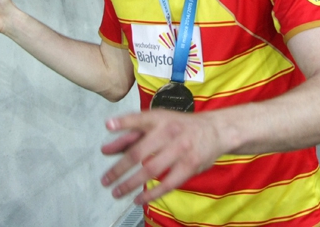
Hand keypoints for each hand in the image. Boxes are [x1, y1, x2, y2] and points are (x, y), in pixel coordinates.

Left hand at [101, 110, 226, 204]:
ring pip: (151, 170)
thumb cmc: (179, 127)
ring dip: (131, 184)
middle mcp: (169, 132)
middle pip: (139, 152)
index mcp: (159, 118)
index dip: (124, 122)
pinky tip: (138, 199)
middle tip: (105, 180)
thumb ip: (131, 135)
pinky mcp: (189, 166)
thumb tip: (105, 150)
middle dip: (119, 168)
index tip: (108, 126)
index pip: (139, 119)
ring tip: (116, 192)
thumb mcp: (157, 123)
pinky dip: (151, 194)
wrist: (214, 130)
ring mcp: (180, 149)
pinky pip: (167, 183)